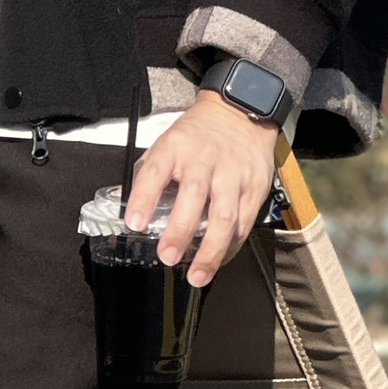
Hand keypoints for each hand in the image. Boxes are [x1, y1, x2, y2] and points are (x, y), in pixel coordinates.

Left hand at [126, 90, 281, 288]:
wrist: (240, 114)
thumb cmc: (196, 136)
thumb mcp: (167, 143)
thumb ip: (150, 174)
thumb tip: (133, 212)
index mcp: (175, 147)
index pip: (155, 171)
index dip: (144, 198)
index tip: (135, 224)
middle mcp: (204, 160)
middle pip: (194, 197)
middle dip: (180, 231)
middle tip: (167, 257)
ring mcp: (232, 174)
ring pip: (224, 217)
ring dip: (210, 251)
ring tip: (197, 275)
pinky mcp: (254, 188)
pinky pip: (243, 224)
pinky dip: (229, 247)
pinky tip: (216, 261)